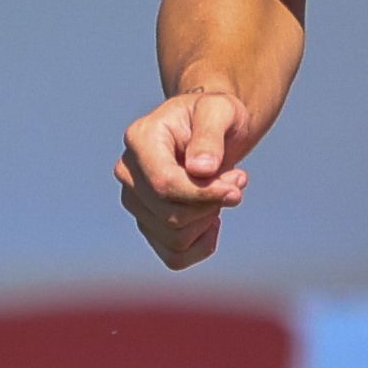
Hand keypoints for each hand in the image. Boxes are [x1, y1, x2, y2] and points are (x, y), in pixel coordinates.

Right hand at [117, 82, 255, 269]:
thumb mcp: (221, 111)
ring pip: (174, 237)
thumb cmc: (216, 116)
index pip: (165, 184)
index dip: (204, 194)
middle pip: (171, 215)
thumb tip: (200, 169)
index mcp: (140, 138)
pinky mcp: (147, 222)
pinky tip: (212, 220)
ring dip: (209, 220)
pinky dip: (201, 245)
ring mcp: (134, 200)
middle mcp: (128, 172)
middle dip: (212, 204)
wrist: (212, 129)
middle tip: (237, 181)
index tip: (238, 184)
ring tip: (223, 191)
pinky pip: (173, 256)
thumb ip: (210, 135)